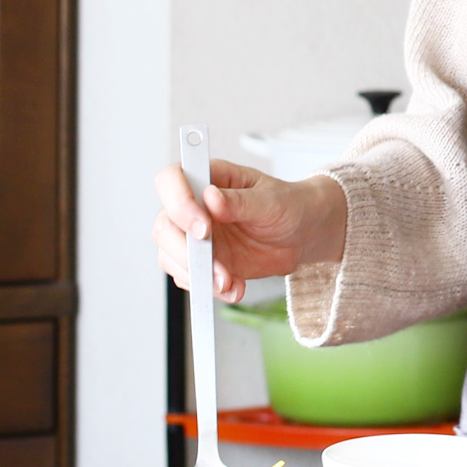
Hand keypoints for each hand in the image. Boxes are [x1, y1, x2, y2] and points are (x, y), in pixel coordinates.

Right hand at [150, 161, 347, 301]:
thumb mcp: (271, 200)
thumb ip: (240, 201)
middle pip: (164, 225)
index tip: (204, 227)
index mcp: (208, 178)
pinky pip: (190, 278)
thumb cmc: (288, 205)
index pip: (171, 180)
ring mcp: (195, 236)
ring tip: (229, 282)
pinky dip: (209, 289)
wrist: (302, 235)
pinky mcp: (202, 261)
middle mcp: (194, 205)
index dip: (178, 202)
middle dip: (185, 251)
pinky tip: (234, 287)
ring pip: (170, 256)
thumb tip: (211, 198)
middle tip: (215, 266)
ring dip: (197, 275)